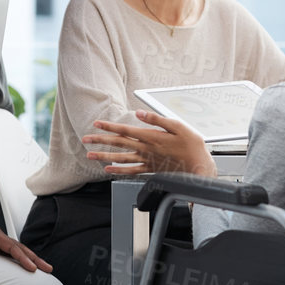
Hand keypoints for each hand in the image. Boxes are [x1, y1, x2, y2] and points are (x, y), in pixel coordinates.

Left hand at [0, 204, 51, 271]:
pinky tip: (20, 265)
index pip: (13, 247)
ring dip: (27, 258)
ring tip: (40, 267)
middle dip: (34, 258)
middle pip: (19, 248)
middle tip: (48, 269)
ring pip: (14, 250)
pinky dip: (16, 258)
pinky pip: (6, 252)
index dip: (24, 259)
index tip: (33, 269)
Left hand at [83, 110, 216, 176]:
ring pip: (120, 158)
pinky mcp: (150, 168)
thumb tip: (139, 114)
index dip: (109, 126)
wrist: (199, 167)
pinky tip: (108, 170)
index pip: (125, 130)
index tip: (96, 124)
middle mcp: (146, 149)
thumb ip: (157, 120)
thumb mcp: (178, 126)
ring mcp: (147, 160)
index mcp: (151, 137)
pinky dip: (118, 170)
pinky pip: (130, 170)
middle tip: (86, 139)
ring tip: (90, 155)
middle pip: (118, 143)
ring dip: (103, 156)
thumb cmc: (192, 146)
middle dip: (100, 141)